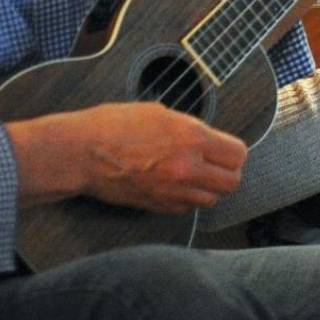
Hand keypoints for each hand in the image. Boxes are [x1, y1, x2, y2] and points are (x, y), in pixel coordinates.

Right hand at [6, 102, 246, 212]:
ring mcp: (173, 191)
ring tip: (195, 173)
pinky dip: (189, 197)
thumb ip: (190, 128)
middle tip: (215, 162)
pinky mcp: (159, 206)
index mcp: (191, 137)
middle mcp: (187, 167)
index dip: (233, 150)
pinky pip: (189, 207)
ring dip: (210, 187)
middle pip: (232, 182)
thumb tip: (208, 140)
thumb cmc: (114, 125)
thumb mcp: (159, 113)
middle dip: (228, 171)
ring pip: (213, 198)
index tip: (225, 147)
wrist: (82, 152)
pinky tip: (176, 183)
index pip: (237, 154)